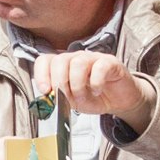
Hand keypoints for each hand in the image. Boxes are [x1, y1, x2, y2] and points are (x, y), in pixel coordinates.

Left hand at [32, 51, 152, 125]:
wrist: (118, 100)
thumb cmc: (93, 98)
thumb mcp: (71, 101)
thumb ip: (58, 97)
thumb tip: (47, 97)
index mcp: (63, 66)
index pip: (45, 60)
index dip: (41, 74)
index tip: (45, 91)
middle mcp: (76, 58)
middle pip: (60, 60)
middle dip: (59, 82)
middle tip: (65, 98)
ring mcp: (93, 58)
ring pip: (78, 62)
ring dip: (77, 85)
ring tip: (82, 97)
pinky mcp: (110, 62)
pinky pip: (100, 67)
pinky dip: (96, 83)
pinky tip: (97, 91)